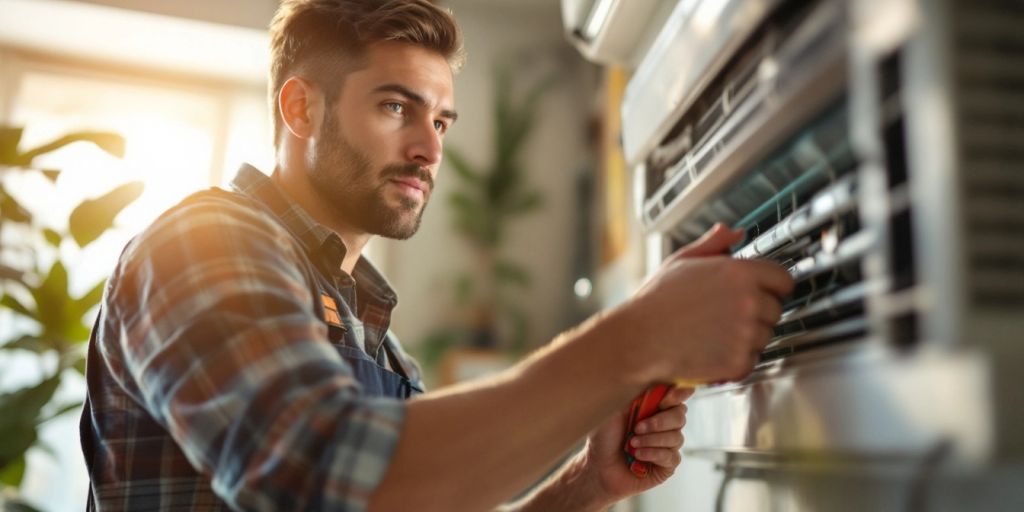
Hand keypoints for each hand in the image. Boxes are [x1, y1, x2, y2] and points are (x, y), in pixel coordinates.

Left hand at [579, 386, 694, 503]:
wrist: (596, 467)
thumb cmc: (603, 437)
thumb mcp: (616, 409)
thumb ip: (638, 393)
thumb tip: (658, 378)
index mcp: (652, 407)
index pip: (675, 396)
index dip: (676, 395)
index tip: (668, 399)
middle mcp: (663, 425)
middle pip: (680, 416)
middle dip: (659, 422)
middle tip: (636, 427)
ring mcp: (666, 445)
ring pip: (676, 437)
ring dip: (651, 440)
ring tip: (631, 444)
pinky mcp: (667, 465)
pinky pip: (671, 456)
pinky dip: (653, 454)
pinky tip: (637, 456)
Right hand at [618, 223, 793, 384]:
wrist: (639, 340)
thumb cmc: (656, 302)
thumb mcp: (682, 260)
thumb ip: (714, 243)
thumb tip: (734, 233)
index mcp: (739, 273)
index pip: (784, 279)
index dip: (772, 286)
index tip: (761, 292)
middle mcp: (748, 302)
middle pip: (776, 309)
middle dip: (757, 313)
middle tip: (724, 315)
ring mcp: (746, 334)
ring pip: (765, 336)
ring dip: (747, 337)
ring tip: (713, 333)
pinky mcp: (739, 362)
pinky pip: (751, 360)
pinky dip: (735, 360)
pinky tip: (712, 350)